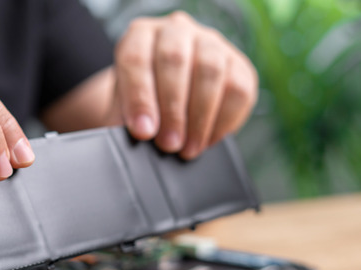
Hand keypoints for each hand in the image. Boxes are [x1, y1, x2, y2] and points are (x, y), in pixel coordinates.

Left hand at [113, 11, 257, 158]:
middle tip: (168, 144)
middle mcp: (175, 31)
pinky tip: (208, 140)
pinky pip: (239, 89)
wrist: (163, 102)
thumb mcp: (121, 109)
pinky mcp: (238, 64)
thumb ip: (125, 118)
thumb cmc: (139, 104)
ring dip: (200, 117)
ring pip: (211, 71)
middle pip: (174, 60)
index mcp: (139, 36)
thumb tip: (142, 134)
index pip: (136, 58)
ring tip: (188, 148)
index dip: (139, 97)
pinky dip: (224, 121)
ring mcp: (210, 43)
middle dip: (172, 109)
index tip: (143, 132)